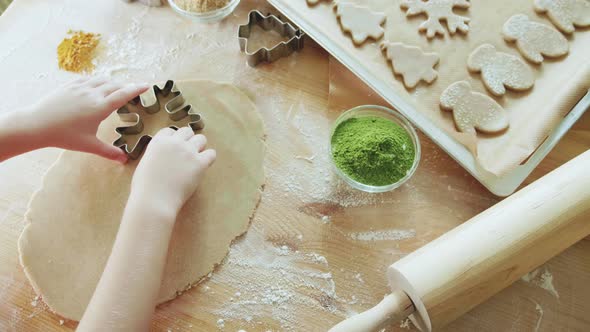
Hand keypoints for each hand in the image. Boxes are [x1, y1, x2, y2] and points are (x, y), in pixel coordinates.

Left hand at [29, 77, 148, 162]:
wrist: (37, 124)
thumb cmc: (64, 136)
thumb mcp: (89, 145)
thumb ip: (109, 152)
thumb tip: (124, 160)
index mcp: (100, 107)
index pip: (124, 94)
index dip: (137, 89)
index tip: (147, 85)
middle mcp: (92, 94)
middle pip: (115, 85)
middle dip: (126, 86)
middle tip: (133, 89)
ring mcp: (80, 88)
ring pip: (102, 80)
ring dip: (112, 82)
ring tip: (117, 87)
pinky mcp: (69, 86)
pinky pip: (88, 79)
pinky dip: (97, 80)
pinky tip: (97, 85)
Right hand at [131, 127, 215, 213]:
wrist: (154, 201)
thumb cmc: (145, 187)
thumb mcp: (145, 163)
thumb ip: (155, 155)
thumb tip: (163, 156)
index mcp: (159, 141)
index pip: (170, 131)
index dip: (173, 139)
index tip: (174, 149)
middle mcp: (174, 143)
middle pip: (187, 131)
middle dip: (188, 141)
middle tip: (186, 154)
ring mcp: (188, 152)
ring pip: (201, 139)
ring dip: (199, 147)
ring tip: (195, 159)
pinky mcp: (200, 163)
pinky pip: (211, 154)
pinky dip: (208, 158)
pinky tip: (203, 166)